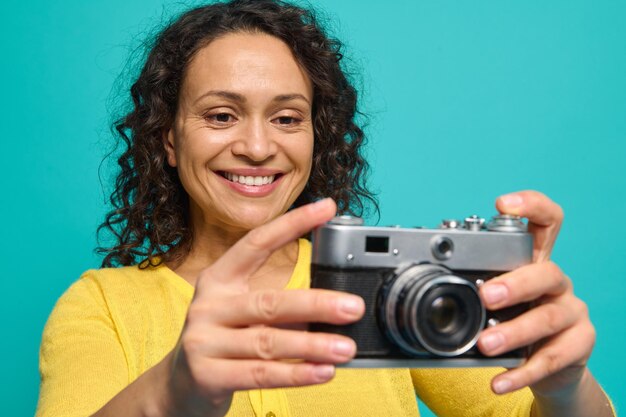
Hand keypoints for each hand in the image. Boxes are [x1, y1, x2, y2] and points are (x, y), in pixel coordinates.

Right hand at [167, 198, 364, 416]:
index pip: (257, 242)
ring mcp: (203, 341)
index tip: (327, 207)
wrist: (179, 387)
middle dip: (316, 303)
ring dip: (312, 345)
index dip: (292, 223)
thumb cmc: (222, 342)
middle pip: (269, 301)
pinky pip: (260, 374)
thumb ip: (279, 306)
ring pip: (267, 342)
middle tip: (352, 307)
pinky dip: (296, 373)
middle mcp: (208, 305)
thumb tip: (334, 305)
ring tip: (345, 348)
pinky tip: (323, 371)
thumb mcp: (241, 313)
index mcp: (219, 279)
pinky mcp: (206, 375)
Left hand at [476, 191, 595, 396]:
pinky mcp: (578, 344)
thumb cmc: (513, 318)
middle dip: (516, 283)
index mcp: (533, 261)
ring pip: (548, 317)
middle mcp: (555, 281)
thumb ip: (471, 285)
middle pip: (545, 272)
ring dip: (515, 332)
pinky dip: (522, 373)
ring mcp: (571, 311)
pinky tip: (499, 382)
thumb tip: (419, 280)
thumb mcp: (494, 298)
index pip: (545, 221)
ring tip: (486, 344)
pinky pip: (551, 359)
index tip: (503, 203)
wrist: (547, 362)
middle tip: (487, 295)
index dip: (531, 205)